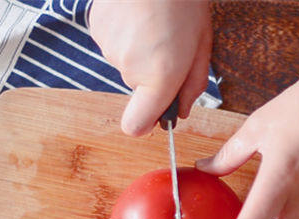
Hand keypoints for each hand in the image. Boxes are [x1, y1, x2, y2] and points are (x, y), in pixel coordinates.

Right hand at [89, 0, 211, 135]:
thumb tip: (181, 112)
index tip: (159, 112)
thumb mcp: (202, 46)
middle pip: (139, 90)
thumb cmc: (184, 3)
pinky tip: (138, 17)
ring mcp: (109, 48)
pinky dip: (125, 36)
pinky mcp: (96, 30)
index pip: (136, 126)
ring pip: (127, 65)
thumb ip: (192, 85)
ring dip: (140, 53)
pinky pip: (114, 45)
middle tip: (171, 44)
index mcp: (159, 77)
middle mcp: (129, 68)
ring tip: (154, 25)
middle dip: (154, 75)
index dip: (147, 121)